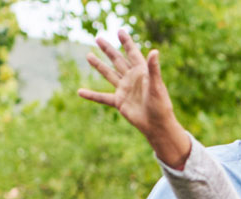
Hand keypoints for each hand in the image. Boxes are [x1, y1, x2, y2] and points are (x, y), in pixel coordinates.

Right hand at [77, 30, 191, 167]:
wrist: (157, 125)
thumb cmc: (161, 105)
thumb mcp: (157, 85)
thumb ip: (154, 69)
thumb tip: (155, 51)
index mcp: (142, 72)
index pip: (132, 53)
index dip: (126, 42)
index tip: (120, 31)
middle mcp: (132, 78)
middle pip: (117, 60)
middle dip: (108, 49)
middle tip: (98, 38)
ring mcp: (124, 89)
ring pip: (109, 74)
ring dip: (98, 65)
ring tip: (88, 55)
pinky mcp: (119, 102)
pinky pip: (102, 97)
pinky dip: (91, 95)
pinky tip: (80, 92)